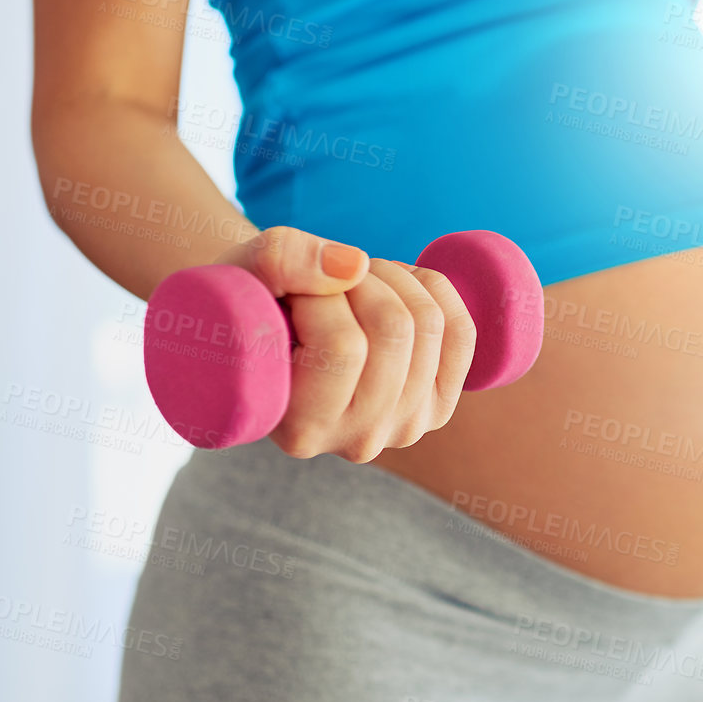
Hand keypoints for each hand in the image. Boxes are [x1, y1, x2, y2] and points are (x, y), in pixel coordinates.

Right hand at [214, 227, 477, 460]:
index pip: (342, 347)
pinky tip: (393, 287)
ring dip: (391, 278)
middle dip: (360, 280)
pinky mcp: (437, 406)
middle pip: (394, 329)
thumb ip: (279, 261)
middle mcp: (357, 440)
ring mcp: (404, 427)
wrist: (272, 333)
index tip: (292, 292)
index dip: (320, 296)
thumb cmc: (247, 307)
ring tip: (350, 284)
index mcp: (300, 430)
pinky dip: (432, 289)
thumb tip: (354, 266)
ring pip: (428, 323)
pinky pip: (462, 331)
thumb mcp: (240, 273)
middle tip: (325, 281)